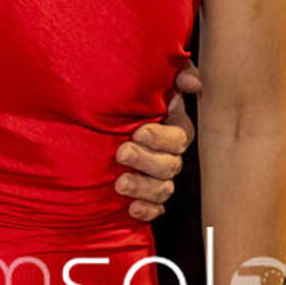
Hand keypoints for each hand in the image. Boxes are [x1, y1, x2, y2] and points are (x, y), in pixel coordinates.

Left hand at [114, 75, 196, 221]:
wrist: (92, 118)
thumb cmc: (125, 95)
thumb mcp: (147, 79)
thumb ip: (174, 74)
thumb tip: (193, 83)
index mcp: (171, 126)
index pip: (178, 137)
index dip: (161, 138)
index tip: (138, 132)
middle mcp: (167, 153)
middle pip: (170, 165)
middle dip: (146, 161)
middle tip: (122, 153)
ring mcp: (158, 176)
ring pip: (163, 189)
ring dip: (143, 187)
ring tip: (120, 183)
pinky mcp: (146, 195)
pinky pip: (155, 209)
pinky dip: (146, 210)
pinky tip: (132, 208)